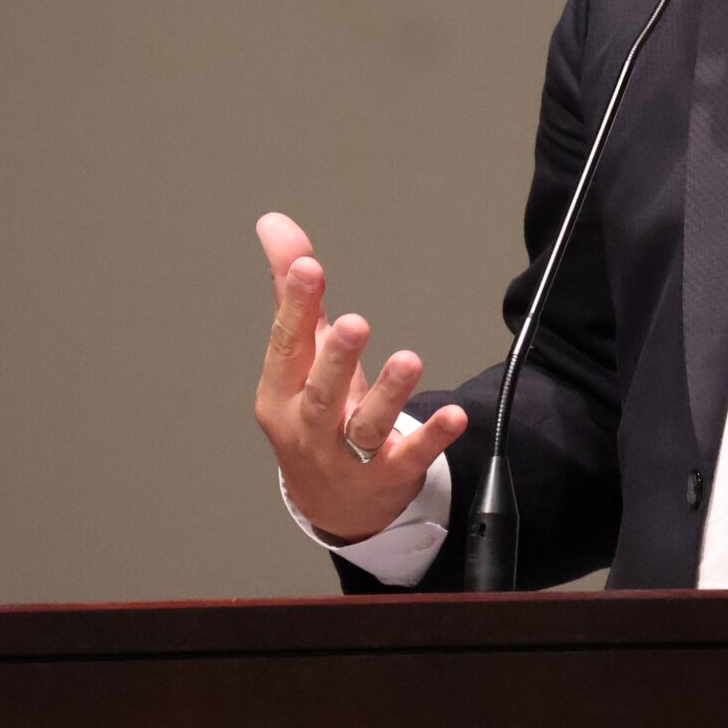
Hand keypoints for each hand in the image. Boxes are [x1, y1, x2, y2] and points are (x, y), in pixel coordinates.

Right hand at [254, 212, 468, 542]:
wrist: (331, 504)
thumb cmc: (310, 417)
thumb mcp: (299, 358)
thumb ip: (293, 291)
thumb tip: (274, 223)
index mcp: (282, 393)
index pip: (286, 347)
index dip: (294, 307)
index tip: (307, 267)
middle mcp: (312, 427)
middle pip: (322, 394)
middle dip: (336, 358)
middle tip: (354, 323)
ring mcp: (350, 457)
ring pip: (367, 427)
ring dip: (389, 395)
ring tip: (409, 360)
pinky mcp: (390, 475)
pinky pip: (411, 456)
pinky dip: (432, 437)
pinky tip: (454, 416)